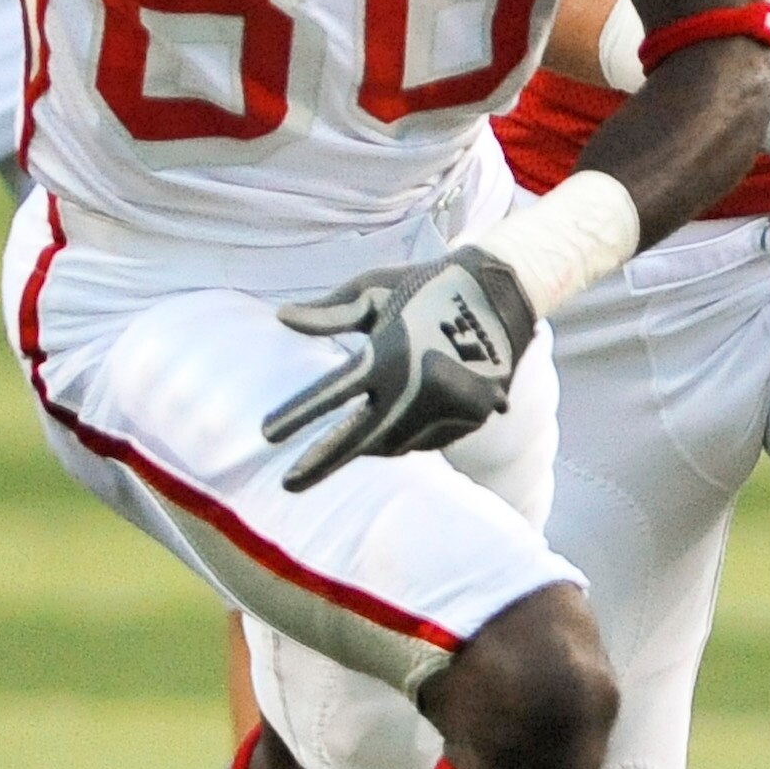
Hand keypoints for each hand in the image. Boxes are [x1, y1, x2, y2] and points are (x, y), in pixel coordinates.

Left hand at [263, 247, 537, 490]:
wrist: (501, 294)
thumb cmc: (428, 285)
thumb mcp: (374, 290)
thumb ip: (329, 312)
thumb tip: (282, 318)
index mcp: (387, 355)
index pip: (330, 396)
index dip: (296, 418)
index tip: (268, 435)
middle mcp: (414, 389)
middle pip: (357, 440)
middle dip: (320, 463)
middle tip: (289, 483)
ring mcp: (445, 408)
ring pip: (393, 444)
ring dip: (368, 444)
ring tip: (350, 442)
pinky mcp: (468, 419)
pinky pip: (424, 440)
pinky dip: (405, 435)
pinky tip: (398, 422)